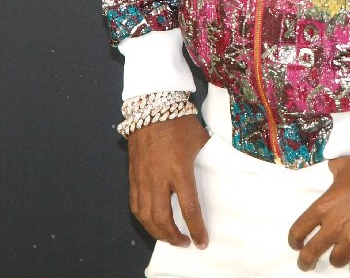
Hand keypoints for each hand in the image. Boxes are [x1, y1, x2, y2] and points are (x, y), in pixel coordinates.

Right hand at [127, 114, 210, 247]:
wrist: (152, 106)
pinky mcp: (132, 175)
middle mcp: (158, 178)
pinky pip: (135, 204)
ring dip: (156, 232)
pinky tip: (151, 222)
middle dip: (173, 236)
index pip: (188, 208)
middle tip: (184, 243)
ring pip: (144, 216)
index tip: (202, 242)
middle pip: (162, 219)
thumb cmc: (180, 122)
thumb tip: (217, 172)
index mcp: (179, 170)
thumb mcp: (200, 140)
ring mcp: (143, 178)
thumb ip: (206, 160)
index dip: (196, 228)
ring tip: (168, 237)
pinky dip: (143, 218)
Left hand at [288, 155, 349, 271]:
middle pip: (310, 254)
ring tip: (342, 252)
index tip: (296, 244)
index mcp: (324, 207)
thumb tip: (331, 170)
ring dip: (338, 257)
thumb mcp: (345, 163)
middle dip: (306, 261)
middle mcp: (334, 227)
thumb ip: (333, 170)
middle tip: (307, 263)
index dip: (294, 241)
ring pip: (336, 261)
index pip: (298, 231)